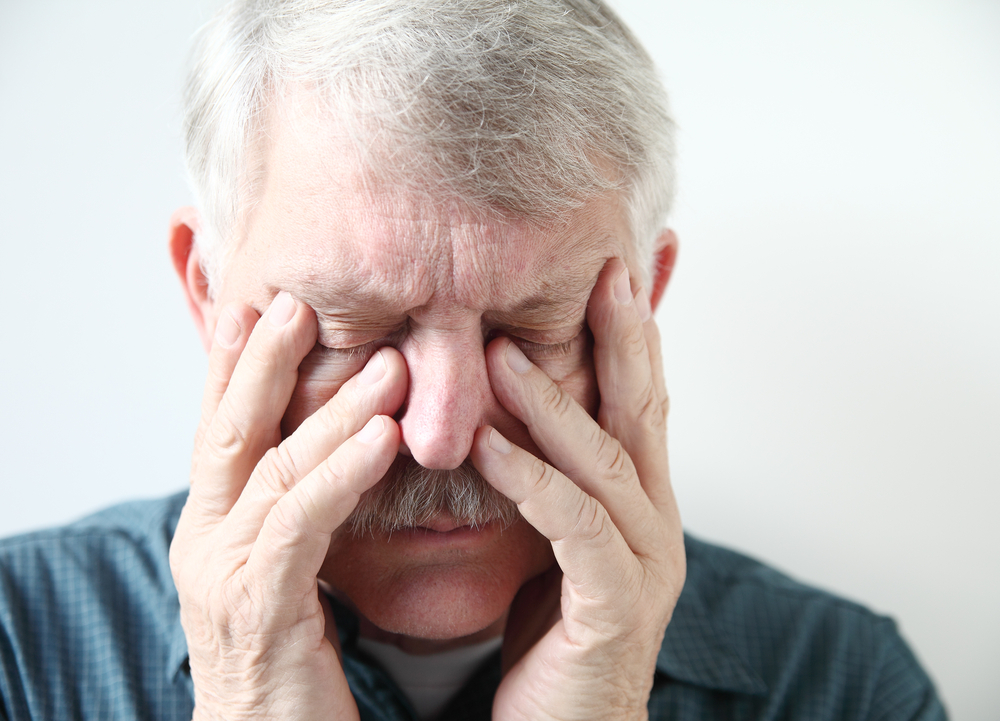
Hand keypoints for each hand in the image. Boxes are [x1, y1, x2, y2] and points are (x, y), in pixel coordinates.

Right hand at [169, 292, 406, 719]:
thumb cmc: (287, 665)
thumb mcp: (285, 574)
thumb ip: (298, 511)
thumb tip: (332, 450)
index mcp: (214, 528)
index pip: (224, 429)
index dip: (239, 365)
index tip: (268, 305)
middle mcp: (206, 540)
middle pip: (232, 430)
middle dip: (265, 361)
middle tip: (305, 300)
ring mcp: (222, 572)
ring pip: (274, 468)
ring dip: (331, 409)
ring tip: (385, 361)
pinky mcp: (257, 607)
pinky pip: (301, 522)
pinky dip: (340, 473)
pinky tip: (383, 436)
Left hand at [471, 258, 685, 720]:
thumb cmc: (552, 645)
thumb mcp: (552, 547)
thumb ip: (549, 485)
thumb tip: (508, 420)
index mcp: (638, 507)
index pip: (638, 404)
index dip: (631, 337)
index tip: (613, 274)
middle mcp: (655, 525)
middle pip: (643, 413)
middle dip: (625, 339)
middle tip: (604, 272)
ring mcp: (644, 565)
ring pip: (606, 462)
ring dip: (555, 401)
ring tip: (503, 351)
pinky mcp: (614, 606)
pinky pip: (573, 526)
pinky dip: (531, 478)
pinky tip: (487, 443)